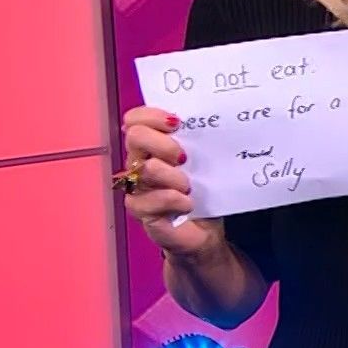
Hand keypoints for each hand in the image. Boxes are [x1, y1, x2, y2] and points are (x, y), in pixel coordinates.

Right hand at [120, 106, 214, 257]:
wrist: (205, 231)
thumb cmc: (202, 191)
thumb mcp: (204, 161)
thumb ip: (199, 140)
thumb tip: (211, 117)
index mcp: (151, 146)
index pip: (135, 119)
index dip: (152, 116)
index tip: (178, 122)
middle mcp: (139, 163)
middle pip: (136, 137)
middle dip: (164, 143)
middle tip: (185, 157)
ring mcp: (137, 188)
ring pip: (147, 169)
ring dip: (174, 176)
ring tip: (190, 186)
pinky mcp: (142, 212)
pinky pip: (150, 200)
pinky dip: (174, 200)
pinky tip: (188, 204)